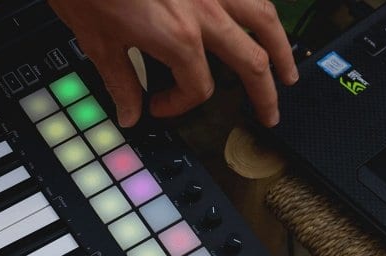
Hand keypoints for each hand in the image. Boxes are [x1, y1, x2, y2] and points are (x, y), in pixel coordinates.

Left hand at [48, 0, 296, 127]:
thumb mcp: (98, 40)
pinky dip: (259, 9)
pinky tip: (262, 20)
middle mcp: (205, 11)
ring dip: (280, 48)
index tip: (159, 105)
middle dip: (264, 93)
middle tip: (269, 114)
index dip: (179, 104)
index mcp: (178, 37)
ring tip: (287, 71)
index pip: (197, 87)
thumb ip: (120, 81)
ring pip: (263, 18)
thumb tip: (129, 112)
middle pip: (250, 61)